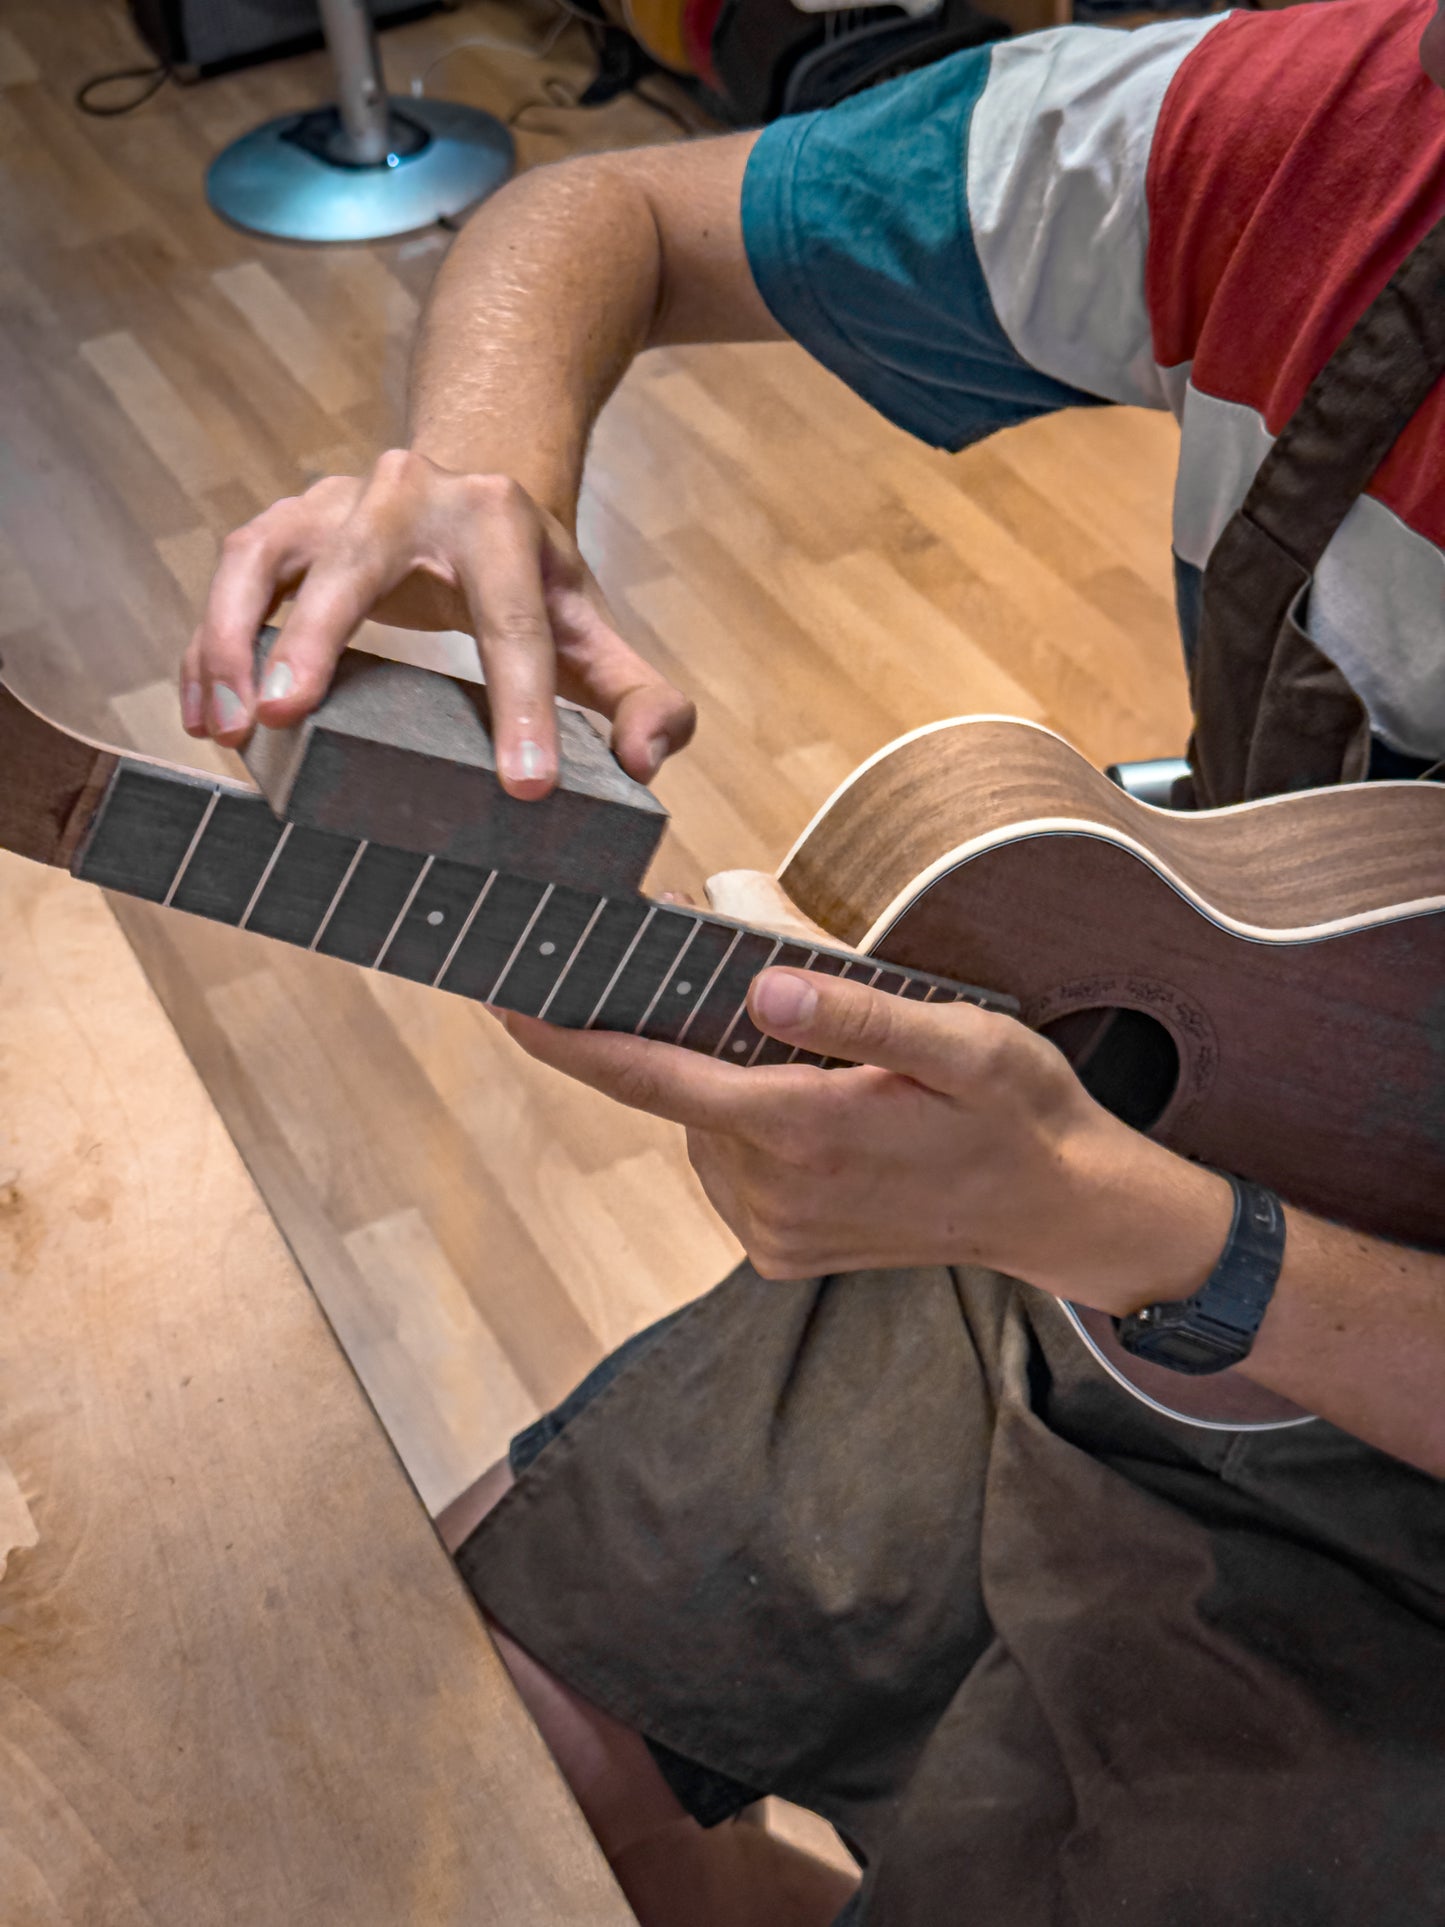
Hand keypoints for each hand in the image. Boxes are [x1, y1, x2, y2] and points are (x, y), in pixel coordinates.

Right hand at [180, 450, 694, 797]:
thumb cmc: (530, 582)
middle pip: (358, 559)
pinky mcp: (287, 525)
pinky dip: (211, 645)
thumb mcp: (596, 634)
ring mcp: (336, 501)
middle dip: (321, 634)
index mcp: (502, 521)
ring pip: (266, 553)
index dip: (524, 708)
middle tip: (290, 717)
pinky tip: (205, 717)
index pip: (514, 622)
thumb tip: (646, 763)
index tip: (524, 788)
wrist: (470, 491)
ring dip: (235, 637)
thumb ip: (643, 700)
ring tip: (226, 730)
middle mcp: (411, 492)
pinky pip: (234, 576)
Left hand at [505, 958, 1231, 1313]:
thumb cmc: (1018, 1113)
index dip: (573, 1041)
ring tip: (819, 1071)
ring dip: (731, 1089)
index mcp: (804, 1131)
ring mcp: (772, 1233)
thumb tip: (763, 986)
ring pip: (705, 1131)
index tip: (508, 1003)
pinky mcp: (780, 1253)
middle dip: (693, 1040)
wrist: (1060, 1214)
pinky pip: (729, 1170)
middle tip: (750, 994)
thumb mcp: (965, 1040)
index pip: (655, 1078)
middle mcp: (772, 1193)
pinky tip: (817, 1115)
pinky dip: (749, 1131)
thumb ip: (861, 1013)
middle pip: (682, 1094)